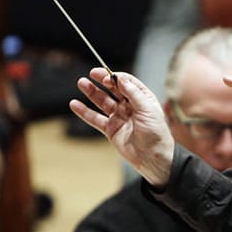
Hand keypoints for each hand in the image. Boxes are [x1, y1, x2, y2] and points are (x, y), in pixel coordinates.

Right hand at [70, 68, 174, 186]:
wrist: (153, 157)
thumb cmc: (156, 133)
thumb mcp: (148, 110)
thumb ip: (134, 95)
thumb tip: (121, 80)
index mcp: (143, 99)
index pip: (127, 83)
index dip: (116, 77)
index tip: (107, 76)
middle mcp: (130, 106)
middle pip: (113, 89)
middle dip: (102, 81)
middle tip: (91, 73)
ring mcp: (119, 117)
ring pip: (103, 102)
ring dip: (92, 93)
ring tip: (81, 83)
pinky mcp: (111, 129)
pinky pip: (95, 119)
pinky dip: (84, 112)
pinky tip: (75, 104)